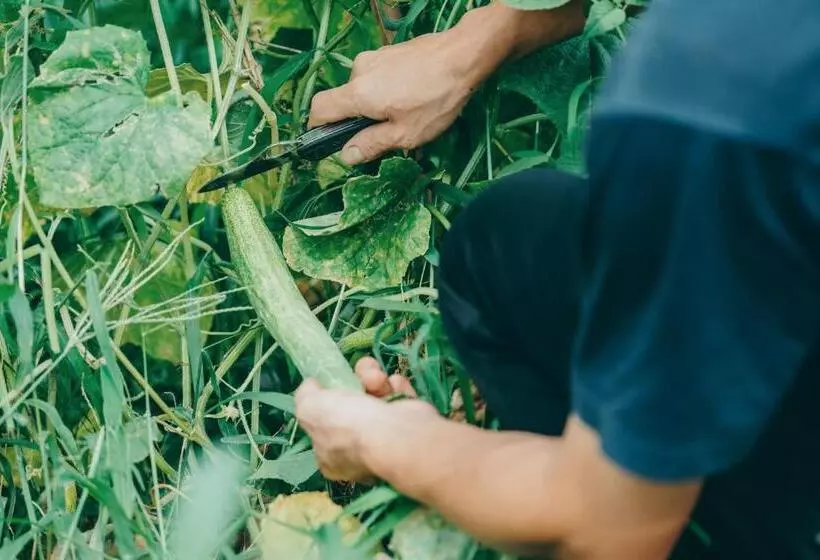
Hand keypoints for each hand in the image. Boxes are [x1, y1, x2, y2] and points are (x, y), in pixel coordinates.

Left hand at [294, 357, 438, 481]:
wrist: (396, 434)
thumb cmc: (348, 425)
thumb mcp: (310, 409)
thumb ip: (305, 396)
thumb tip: (311, 385)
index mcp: (331, 457)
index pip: (322, 428)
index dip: (324, 405)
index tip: (326, 386)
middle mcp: (357, 451)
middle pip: (349, 405)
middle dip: (353, 384)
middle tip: (358, 378)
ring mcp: (384, 437)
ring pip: (374, 395)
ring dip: (374, 379)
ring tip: (378, 380)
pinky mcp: (407, 423)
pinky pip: (396, 396)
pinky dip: (396, 386)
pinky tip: (395, 387)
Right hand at [307, 1, 584, 165]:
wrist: (465, 54)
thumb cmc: (436, 99)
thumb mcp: (405, 134)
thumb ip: (372, 144)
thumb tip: (346, 155)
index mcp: (357, 94)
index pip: (319, 109)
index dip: (318, 128)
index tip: (330, 142)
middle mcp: (359, 71)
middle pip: (343, 100)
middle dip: (357, 120)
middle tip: (385, 135)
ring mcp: (375, 57)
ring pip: (363, 88)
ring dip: (375, 105)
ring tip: (406, 114)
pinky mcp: (390, 51)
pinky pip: (378, 76)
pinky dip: (386, 90)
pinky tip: (413, 96)